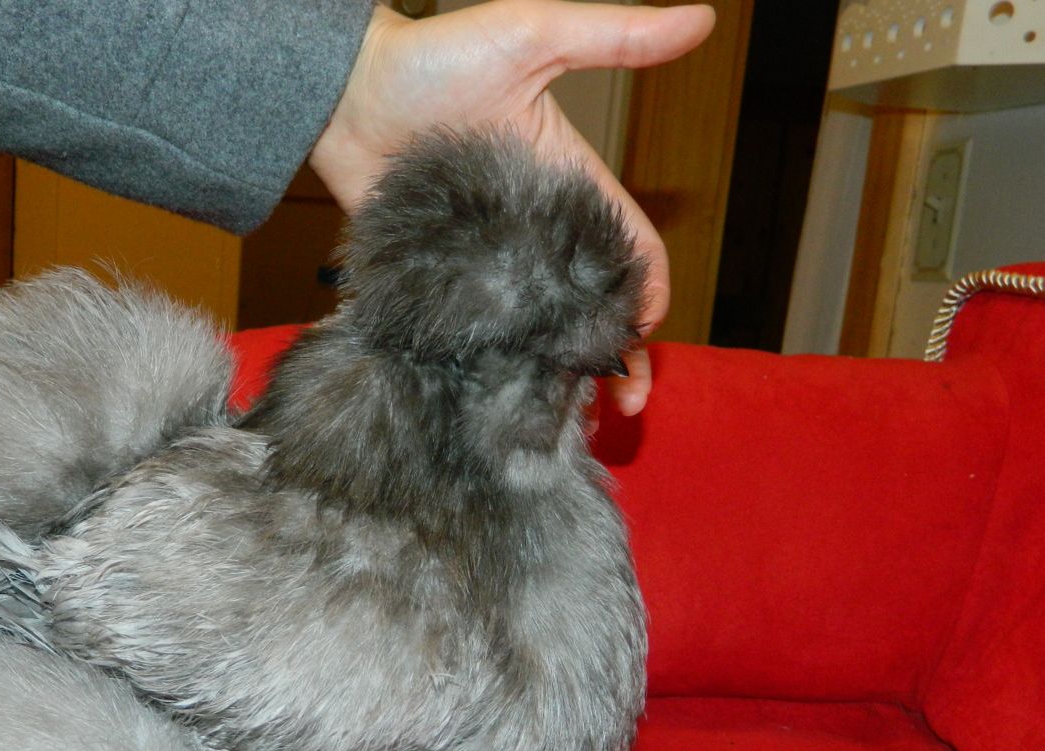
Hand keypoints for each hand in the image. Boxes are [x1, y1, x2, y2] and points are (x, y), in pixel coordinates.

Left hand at [309, 0, 715, 414]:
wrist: (342, 90)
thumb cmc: (432, 56)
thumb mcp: (533, 35)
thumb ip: (614, 36)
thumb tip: (702, 18)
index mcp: (572, 190)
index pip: (630, 257)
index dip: (647, 301)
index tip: (643, 344)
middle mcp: (535, 236)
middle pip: (590, 307)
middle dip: (613, 357)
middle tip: (621, 408)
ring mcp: (488, 265)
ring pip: (537, 330)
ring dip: (557, 372)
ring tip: (565, 416)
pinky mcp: (440, 282)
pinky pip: (477, 331)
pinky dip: (495, 364)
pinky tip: (500, 397)